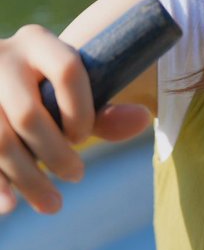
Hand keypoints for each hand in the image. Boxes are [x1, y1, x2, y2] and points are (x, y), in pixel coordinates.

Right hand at [0, 25, 150, 214]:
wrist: (3, 89)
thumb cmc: (47, 96)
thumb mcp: (72, 98)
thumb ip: (104, 114)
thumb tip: (143, 118)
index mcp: (37, 42)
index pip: (68, 70)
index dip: (81, 111)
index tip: (83, 137)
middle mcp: (2, 57)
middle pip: (28, 115)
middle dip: (55, 155)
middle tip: (77, 176)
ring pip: (1, 140)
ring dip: (28, 178)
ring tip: (52, 205)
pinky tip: (9, 207)